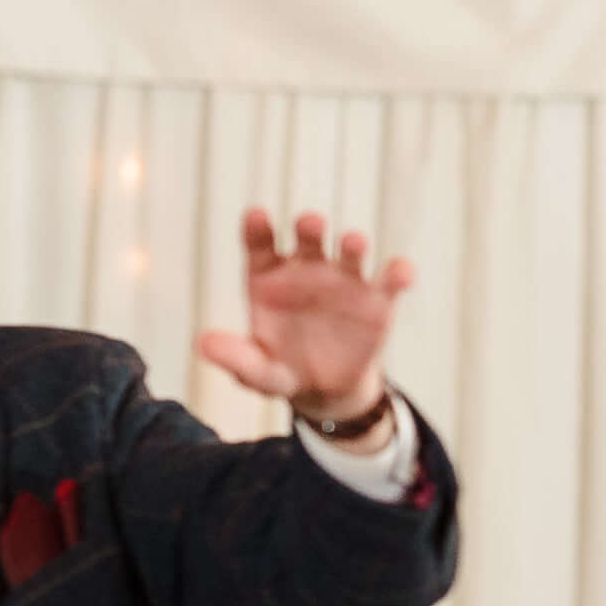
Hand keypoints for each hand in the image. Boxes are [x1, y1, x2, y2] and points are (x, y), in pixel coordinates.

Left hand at [196, 207, 413, 426]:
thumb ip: (236, 356)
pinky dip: (398, 273)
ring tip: (353, 244)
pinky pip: (390, 281)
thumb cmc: (283, 369)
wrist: (325, 390)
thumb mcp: (256, 370)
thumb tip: (204, 343)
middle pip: (307, 238)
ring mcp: (344, 281)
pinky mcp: (377, 302)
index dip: (257, 229)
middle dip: (309, 227)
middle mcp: (307, 270)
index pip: (260, 244)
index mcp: (269, 277)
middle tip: (311, 223)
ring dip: (353, 244)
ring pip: (349, 252)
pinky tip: (401, 273)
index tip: (257, 215)